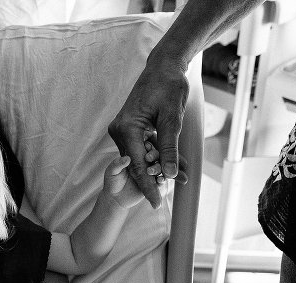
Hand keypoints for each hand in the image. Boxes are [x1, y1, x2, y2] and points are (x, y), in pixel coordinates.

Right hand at [108, 58, 188, 208]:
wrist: (163, 66)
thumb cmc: (169, 86)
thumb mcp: (172, 118)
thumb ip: (169, 147)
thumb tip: (169, 174)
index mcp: (126, 128)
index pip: (137, 165)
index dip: (148, 186)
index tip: (156, 203)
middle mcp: (118, 130)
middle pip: (136, 164)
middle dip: (153, 179)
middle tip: (167, 197)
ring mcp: (121, 129)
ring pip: (139, 158)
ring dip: (156, 169)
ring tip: (177, 178)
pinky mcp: (127, 128)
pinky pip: (140, 148)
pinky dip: (154, 156)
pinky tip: (169, 164)